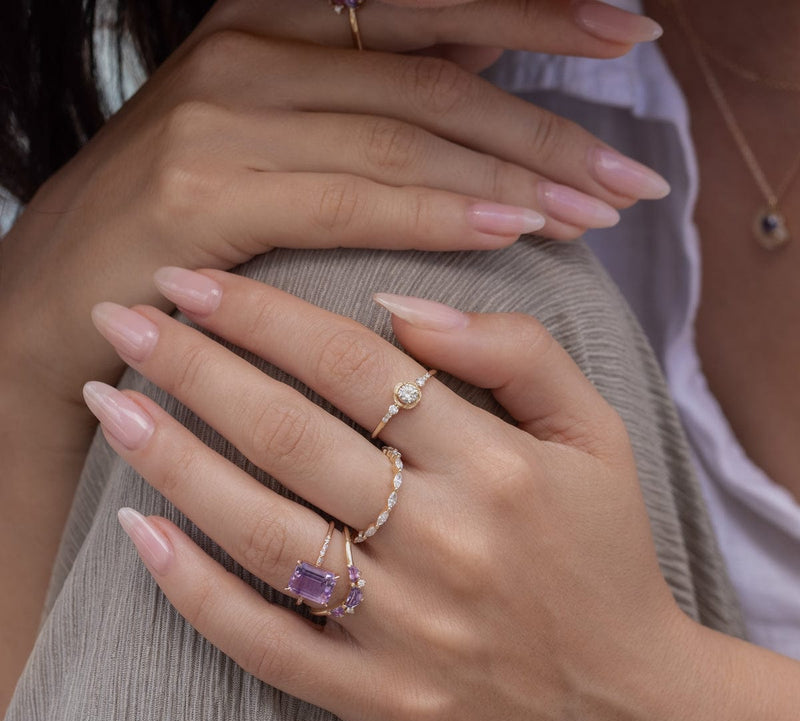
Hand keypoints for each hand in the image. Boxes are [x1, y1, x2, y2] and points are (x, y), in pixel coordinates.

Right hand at [1, 0, 667, 402]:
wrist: (58, 300)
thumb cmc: (176, 234)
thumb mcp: (273, 146)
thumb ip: (364, 111)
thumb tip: (473, 88)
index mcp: (273, 27)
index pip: (433, 17)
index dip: (537, 23)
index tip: (627, 37)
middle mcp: (250, 51)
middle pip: (437, 81)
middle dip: (548, 125)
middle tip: (633, 171)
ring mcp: (224, 115)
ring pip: (405, 137)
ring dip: (513, 174)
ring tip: (596, 209)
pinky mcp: (206, 190)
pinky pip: (352, 197)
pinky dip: (436, 212)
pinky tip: (508, 228)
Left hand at [84, 267, 690, 720]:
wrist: (629, 715)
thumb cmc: (607, 559)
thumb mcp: (597, 436)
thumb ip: (515, 352)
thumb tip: (400, 306)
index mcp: (493, 464)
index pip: (353, 364)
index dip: (263, 315)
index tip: (194, 284)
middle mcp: (441, 538)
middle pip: (289, 433)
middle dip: (192, 365)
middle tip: (120, 321)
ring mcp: (402, 626)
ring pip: (258, 529)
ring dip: (170, 460)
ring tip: (107, 404)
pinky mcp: (376, 697)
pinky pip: (263, 640)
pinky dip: (191, 588)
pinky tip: (138, 533)